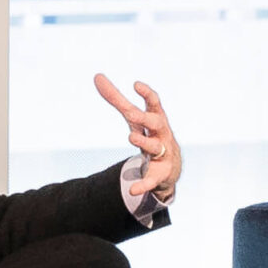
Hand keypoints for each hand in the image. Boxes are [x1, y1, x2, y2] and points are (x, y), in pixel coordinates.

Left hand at [98, 74, 180, 208]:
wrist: (170, 167)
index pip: (154, 103)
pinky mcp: (159, 175)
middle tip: (131, 114)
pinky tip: (133, 190)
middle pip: (157, 123)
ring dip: (144, 142)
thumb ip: (116, 98)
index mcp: (156, 119)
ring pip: (156, 147)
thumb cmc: (150, 134)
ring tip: (131, 137)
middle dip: (146, 118)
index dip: (147, 94)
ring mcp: (163, 155)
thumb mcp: (134, 117)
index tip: (136, 84)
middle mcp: (162, 135)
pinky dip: (143, 185)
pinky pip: (151, 180)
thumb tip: (97, 76)